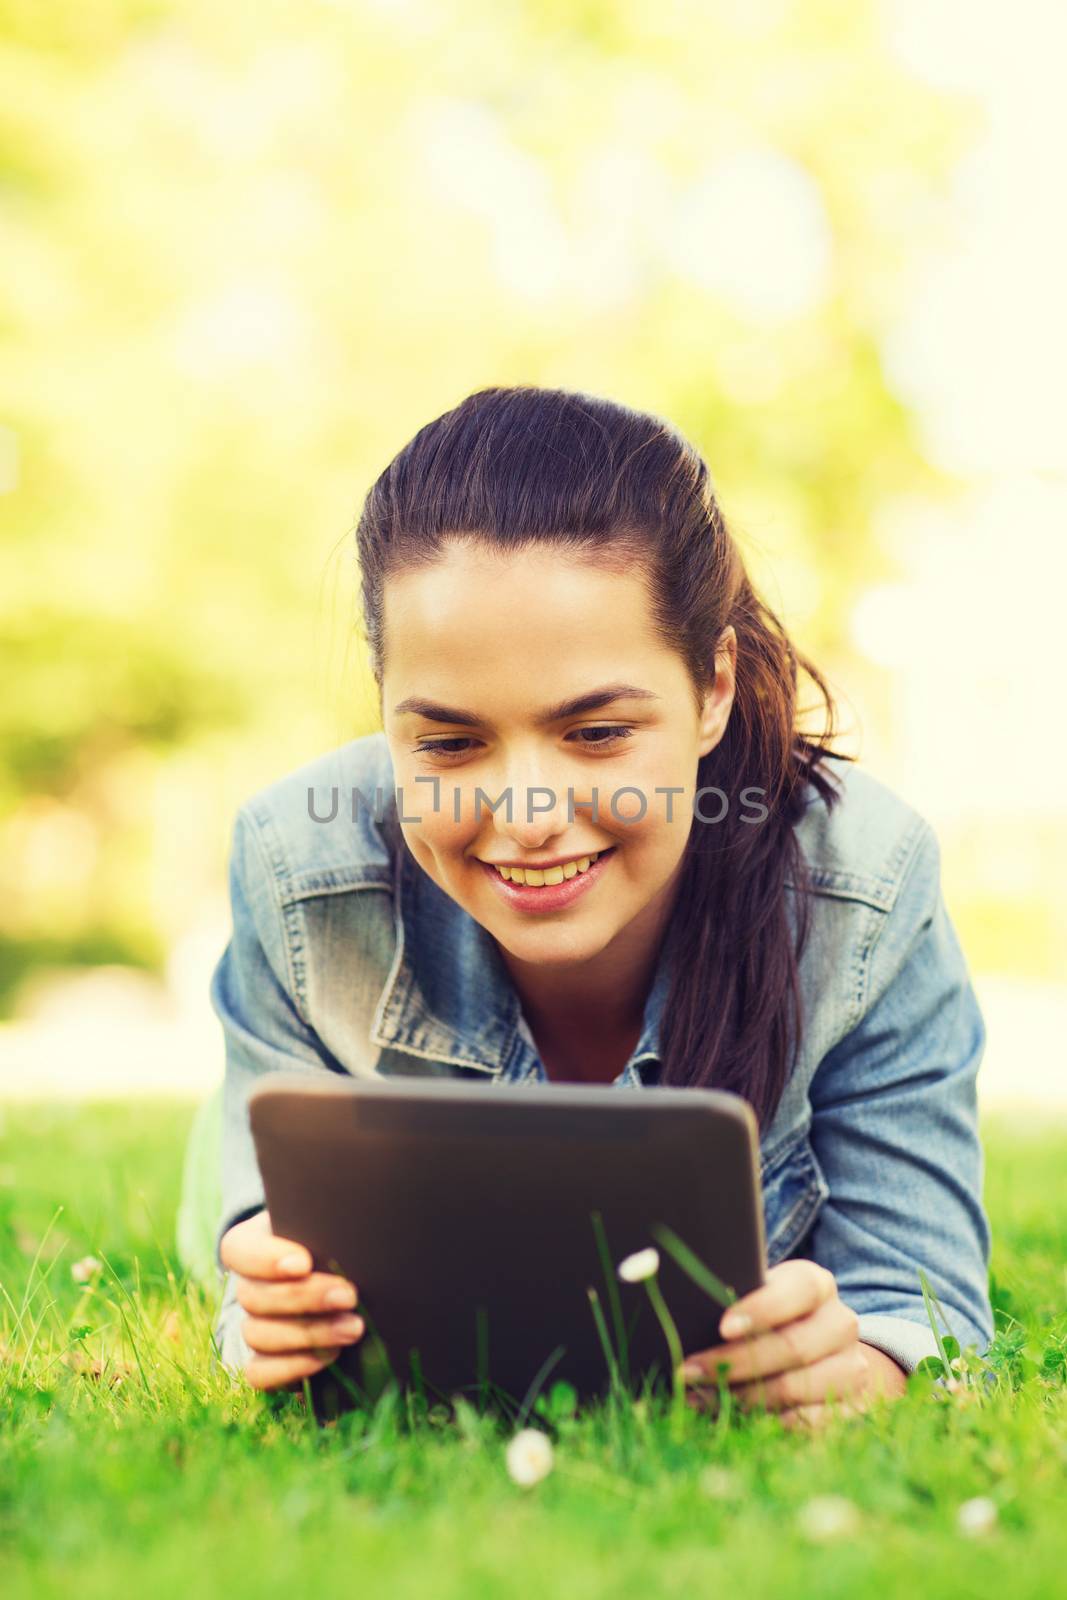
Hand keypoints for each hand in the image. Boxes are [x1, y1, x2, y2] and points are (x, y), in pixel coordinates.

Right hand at [219, 1210, 364, 1390]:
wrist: (346, 1278)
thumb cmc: (337, 1240)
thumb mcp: (330, 1223)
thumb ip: (332, 1221)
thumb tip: (360, 1219)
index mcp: (253, 1244)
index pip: (238, 1251)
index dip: (266, 1259)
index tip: (304, 1263)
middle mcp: (247, 1286)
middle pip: (254, 1297)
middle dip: (305, 1298)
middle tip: (349, 1296)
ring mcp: (252, 1326)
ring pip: (258, 1335)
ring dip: (309, 1334)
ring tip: (353, 1328)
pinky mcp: (264, 1363)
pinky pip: (259, 1374)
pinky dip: (293, 1368)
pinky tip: (330, 1356)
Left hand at [677, 1259, 907, 1428]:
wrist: (825, 1352)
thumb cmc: (771, 1317)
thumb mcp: (757, 1297)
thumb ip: (732, 1297)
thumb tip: (687, 1307)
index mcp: (817, 1284)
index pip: (798, 1291)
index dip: (761, 1309)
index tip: (722, 1326)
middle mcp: (841, 1323)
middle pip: (793, 1346)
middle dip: (734, 1362)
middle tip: (687, 1372)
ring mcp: (851, 1368)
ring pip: (797, 1388)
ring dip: (743, 1397)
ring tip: (699, 1398)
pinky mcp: (851, 1409)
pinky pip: (808, 1423)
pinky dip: (766, 1423)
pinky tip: (733, 1419)